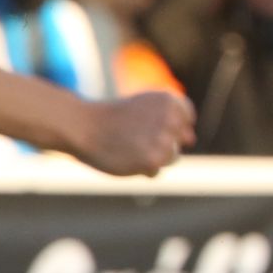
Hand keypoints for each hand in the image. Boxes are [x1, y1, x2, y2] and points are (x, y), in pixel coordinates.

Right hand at [73, 91, 194, 175]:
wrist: (81, 125)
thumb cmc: (113, 117)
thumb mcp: (145, 105)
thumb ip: (171, 117)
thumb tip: (191, 139)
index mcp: (170, 100)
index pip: (187, 119)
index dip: (166, 124)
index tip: (145, 122)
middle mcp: (171, 118)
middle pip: (181, 141)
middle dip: (161, 141)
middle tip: (134, 134)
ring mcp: (164, 140)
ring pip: (172, 158)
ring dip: (153, 157)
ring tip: (128, 146)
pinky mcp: (154, 160)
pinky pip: (155, 172)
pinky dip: (140, 169)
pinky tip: (124, 157)